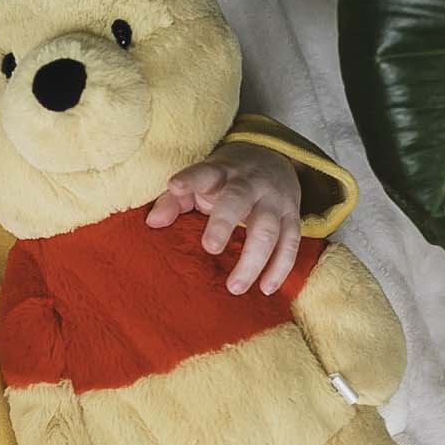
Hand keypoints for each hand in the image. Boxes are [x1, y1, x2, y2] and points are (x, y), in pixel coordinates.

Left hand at [146, 144, 301, 295]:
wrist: (274, 156)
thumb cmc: (224, 178)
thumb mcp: (200, 181)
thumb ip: (174, 200)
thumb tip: (152, 223)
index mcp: (220, 172)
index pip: (203, 172)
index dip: (189, 179)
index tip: (174, 186)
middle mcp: (249, 183)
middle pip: (238, 200)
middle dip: (224, 223)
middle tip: (210, 248)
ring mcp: (273, 200)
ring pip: (267, 229)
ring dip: (253, 260)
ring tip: (235, 287)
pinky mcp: (292, 216)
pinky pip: (290, 242)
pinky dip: (280, 267)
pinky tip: (266, 288)